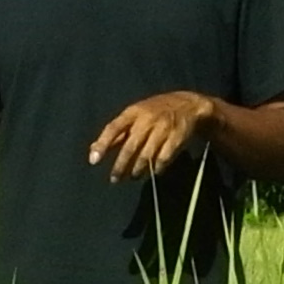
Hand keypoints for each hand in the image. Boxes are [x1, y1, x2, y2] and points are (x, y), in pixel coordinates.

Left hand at [88, 91, 214, 180]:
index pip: (114, 128)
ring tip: (133, 177)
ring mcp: (163, 129)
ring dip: (137, 170)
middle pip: (130, 147)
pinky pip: (163, 159)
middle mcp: (147, 120)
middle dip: (120, 165)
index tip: (93, 160)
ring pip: (146, 155)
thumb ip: (116, 133)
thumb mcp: (135, 115)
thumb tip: (94, 150)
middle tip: (114, 179)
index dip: (102, 144)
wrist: (189, 105)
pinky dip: (156, 168)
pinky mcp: (177, 139)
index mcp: (133, 112)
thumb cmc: (155, 111)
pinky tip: (152, 172)